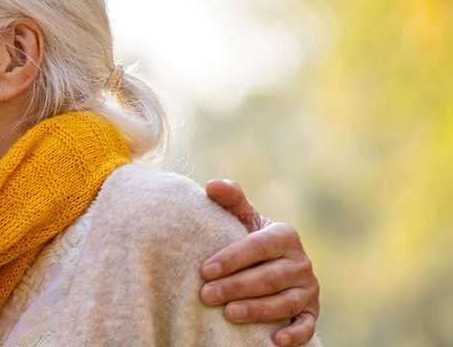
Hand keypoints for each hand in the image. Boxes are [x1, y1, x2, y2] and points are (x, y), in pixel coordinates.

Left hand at [199, 179, 319, 345]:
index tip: (204, 270)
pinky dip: (294, 334)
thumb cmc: (249, 242)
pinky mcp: (311, 312)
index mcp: (284, 236)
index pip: (258, 247)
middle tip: (206, 295)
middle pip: (269, 277)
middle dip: (236, 287)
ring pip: (284, 302)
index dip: (232, 258)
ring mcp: (309, 289)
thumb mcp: (242, 220)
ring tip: (229, 313)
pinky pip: (307, 325)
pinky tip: (275, 340)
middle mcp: (301, 262)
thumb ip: (231, 201)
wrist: (271, 267)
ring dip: (257, 309)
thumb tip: (212, 185)